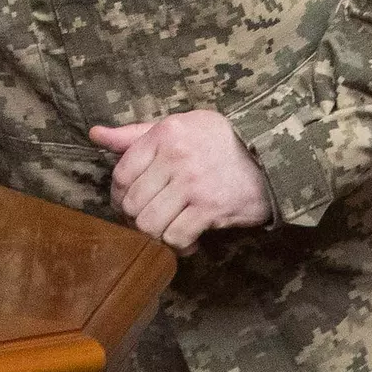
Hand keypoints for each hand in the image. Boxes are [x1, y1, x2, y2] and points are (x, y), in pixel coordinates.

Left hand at [89, 110, 272, 254]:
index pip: (120, 173)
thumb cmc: (222, 141)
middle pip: (131, 203)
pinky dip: (178, 245)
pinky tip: (190, 239)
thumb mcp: (180, 126)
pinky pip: (176, 237)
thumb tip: (95, 134)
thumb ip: (136, 134)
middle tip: (151, 218)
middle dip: (136, 217)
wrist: (276, 156)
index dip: (118, 195)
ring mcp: (193, 184)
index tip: (128, 202)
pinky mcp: (211, 208)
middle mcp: (175, 157)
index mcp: (164, 134)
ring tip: (169, 228)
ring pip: (148, 223)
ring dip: (156, 233)